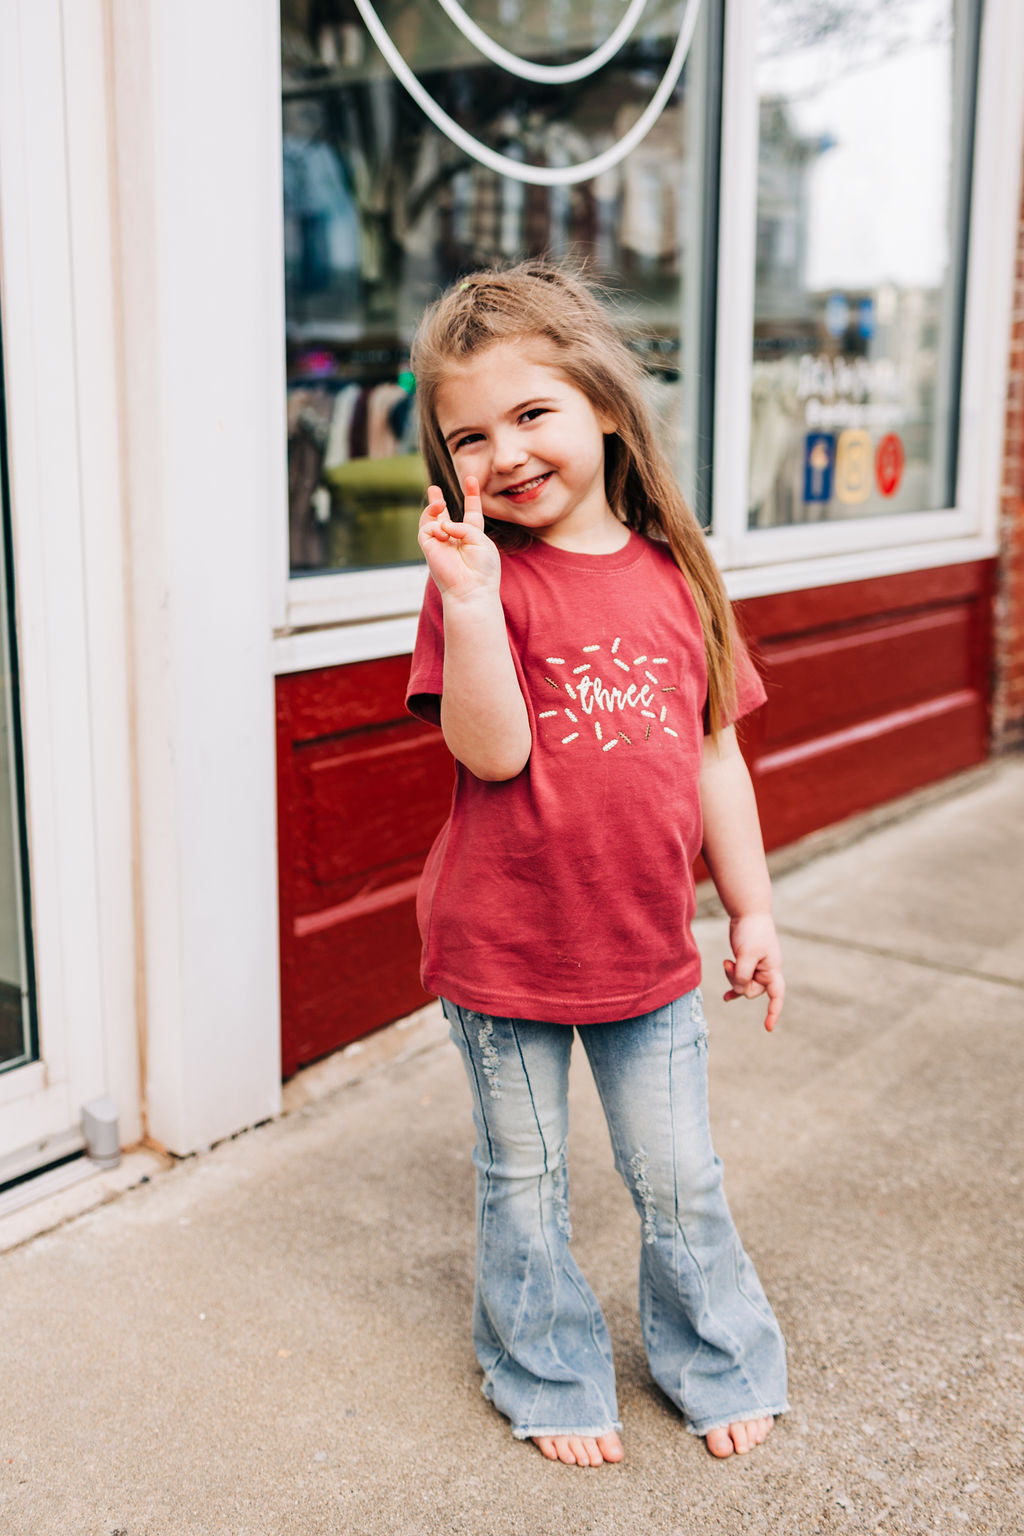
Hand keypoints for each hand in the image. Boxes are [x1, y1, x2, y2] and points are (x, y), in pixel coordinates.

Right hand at [417, 476, 500, 600]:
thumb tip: (443, 524)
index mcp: (472, 537)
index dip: (471, 496)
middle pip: (444, 517)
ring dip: (434, 506)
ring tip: (439, 500)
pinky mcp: (429, 548)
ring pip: (431, 519)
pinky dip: (434, 524)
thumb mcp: (481, 540)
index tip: (471, 479)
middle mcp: (455, 540)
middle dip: (437, 502)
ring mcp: (440, 544)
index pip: (471, 513)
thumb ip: (464, 526)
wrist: (471, 589)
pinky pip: (426, 528)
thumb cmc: (482, 568)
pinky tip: (444, 532)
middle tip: (433, 488)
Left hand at [723, 913, 783, 1031]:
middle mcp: (766, 972)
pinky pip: (739, 981)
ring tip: (727, 962)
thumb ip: (742, 975)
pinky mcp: (746, 964)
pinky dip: (732, 986)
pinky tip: (726, 998)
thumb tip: (737, 991)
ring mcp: (756, 968)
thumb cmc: (752, 932)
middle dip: (738, 982)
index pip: (777, 995)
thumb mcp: (747, 954)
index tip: (768, 1027)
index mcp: (773, 970)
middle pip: (751, 991)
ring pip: (742, 985)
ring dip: (732, 977)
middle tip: (731, 965)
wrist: (748, 913)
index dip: (773, 1011)